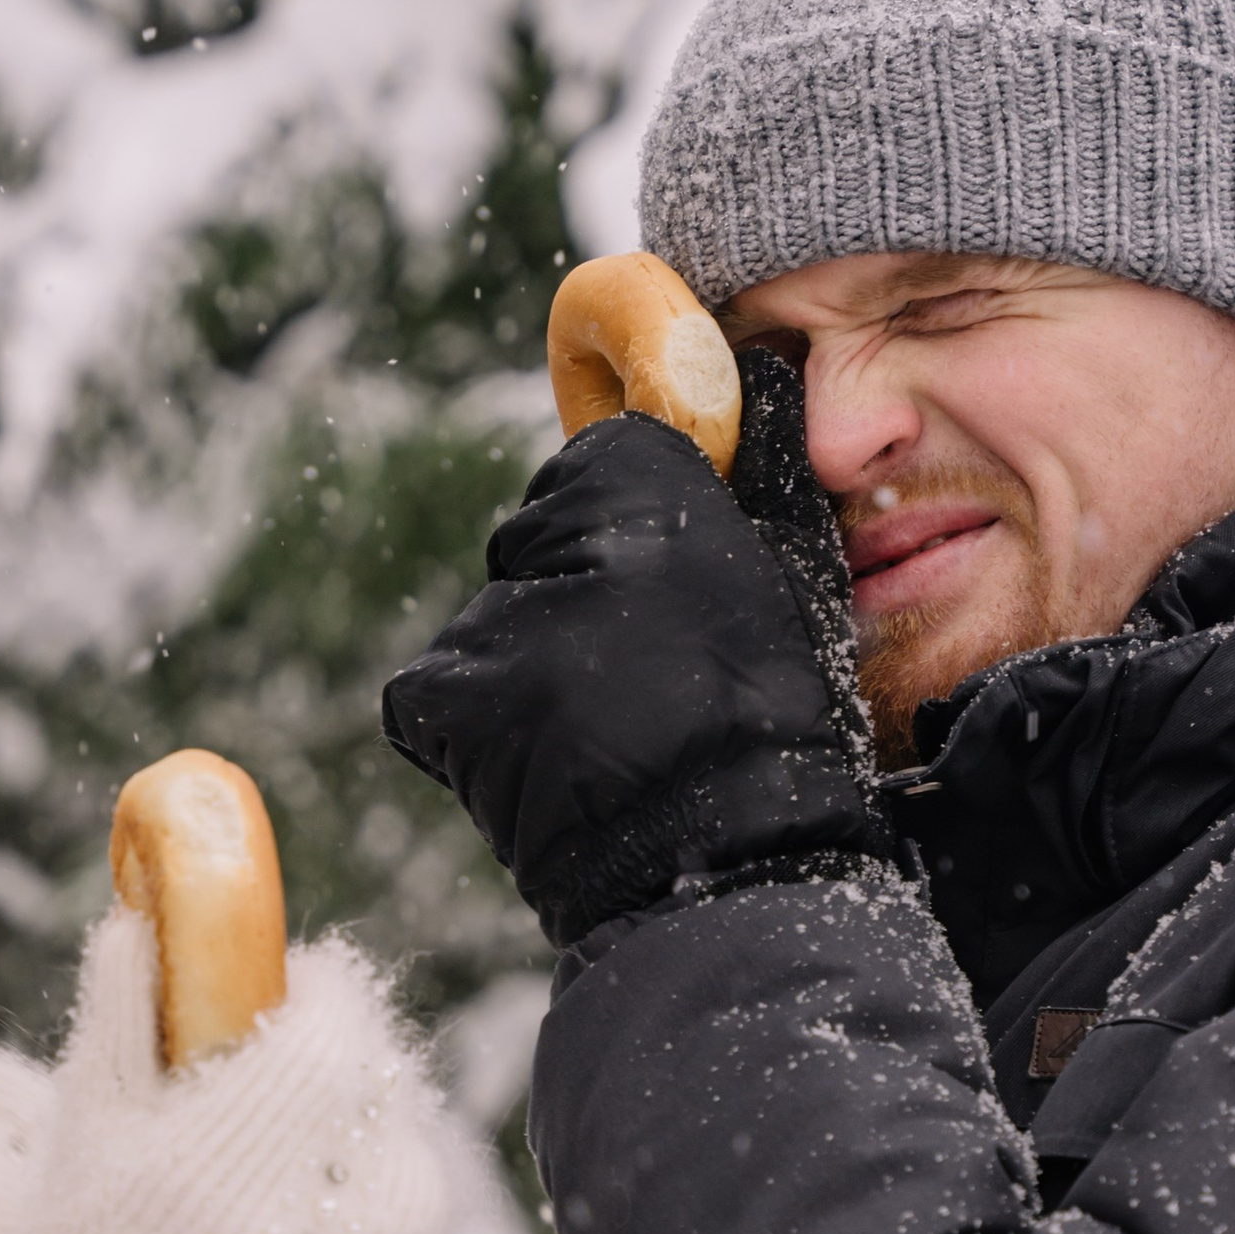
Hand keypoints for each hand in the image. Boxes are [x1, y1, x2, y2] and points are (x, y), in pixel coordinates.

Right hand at [0, 911, 455, 1233]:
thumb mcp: (86, 1131)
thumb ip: (120, 1011)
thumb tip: (136, 916)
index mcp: (289, 1104)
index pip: (335, 997)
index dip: (290, 989)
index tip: (243, 1006)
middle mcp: (368, 1155)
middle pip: (363, 1059)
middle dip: (307, 1062)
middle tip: (234, 1102)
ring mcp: (402, 1224)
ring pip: (386, 1120)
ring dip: (333, 1124)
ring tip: (249, 1180)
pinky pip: (398, 1188)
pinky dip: (352, 1187)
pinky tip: (280, 1228)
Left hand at [379, 349, 889, 947]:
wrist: (720, 861)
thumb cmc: (774, 725)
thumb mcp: (793, 577)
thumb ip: (754, 472)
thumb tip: (753, 372)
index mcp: (646, 488)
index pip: (603, 463)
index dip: (639, 530)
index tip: (672, 593)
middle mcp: (550, 536)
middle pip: (539, 543)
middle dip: (576, 596)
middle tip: (647, 681)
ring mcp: (486, 620)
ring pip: (495, 622)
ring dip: (531, 667)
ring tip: (607, 736)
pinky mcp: (442, 694)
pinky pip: (440, 690)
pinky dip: (477, 722)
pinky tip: (545, 761)